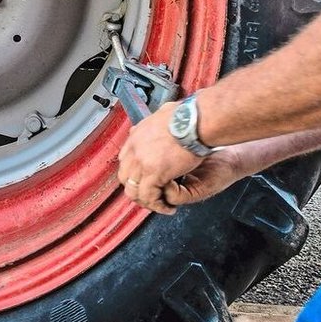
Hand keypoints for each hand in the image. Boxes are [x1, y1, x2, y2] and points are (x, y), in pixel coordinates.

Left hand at [118, 102, 239, 214]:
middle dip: (138, 189)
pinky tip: (168, 207)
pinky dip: (158, 205)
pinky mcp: (153, 173)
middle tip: (152, 196)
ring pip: (134, 190)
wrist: (195, 120)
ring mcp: (141, 162)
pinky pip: (149, 196)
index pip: (125, 160)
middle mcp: (134, 149)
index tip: (144, 179)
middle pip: (125, 178)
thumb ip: (159, 121)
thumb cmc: (188, 116)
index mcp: (136, 136)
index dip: (134, 173)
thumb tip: (161, 115)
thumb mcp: (166, 113)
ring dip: (147, 201)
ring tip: (160, 205)